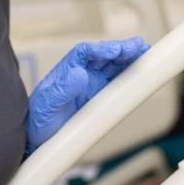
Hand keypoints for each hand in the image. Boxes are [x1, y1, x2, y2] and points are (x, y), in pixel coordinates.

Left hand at [25, 37, 148, 154]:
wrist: (38, 138)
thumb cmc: (38, 119)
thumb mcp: (47, 105)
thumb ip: (62, 89)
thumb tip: (80, 73)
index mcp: (66, 70)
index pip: (84, 53)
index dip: (100, 49)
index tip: (114, 50)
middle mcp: (80, 73)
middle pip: (103, 55)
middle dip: (121, 49)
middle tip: (138, 46)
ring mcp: (91, 84)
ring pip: (113, 65)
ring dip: (128, 58)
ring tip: (146, 52)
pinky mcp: (100, 96)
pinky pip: (117, 81)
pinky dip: (129, 74)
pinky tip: (141, 69)